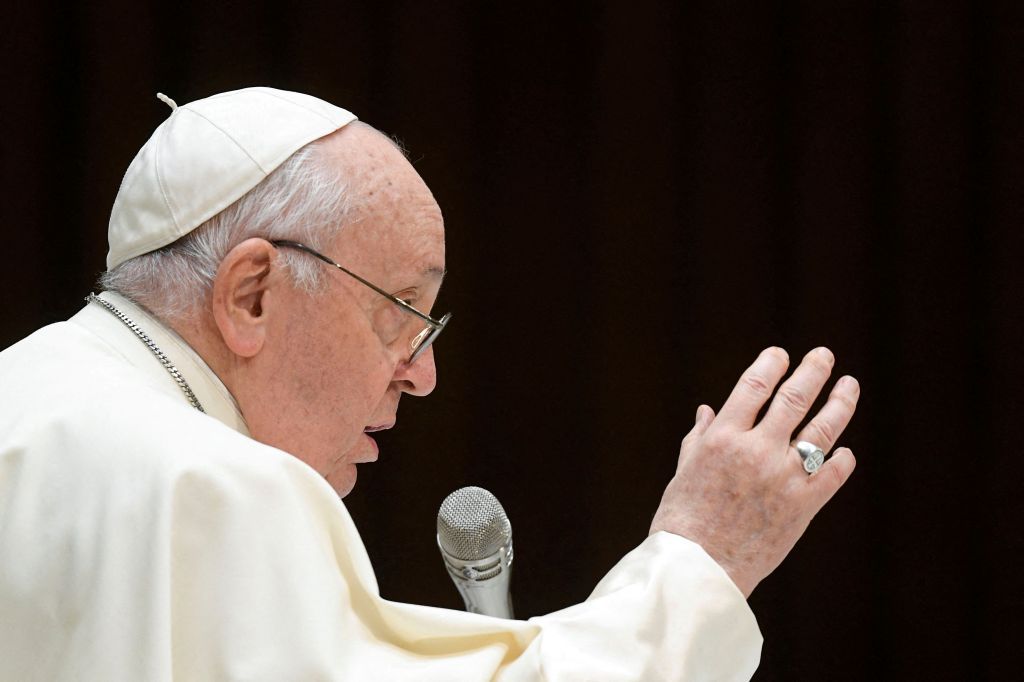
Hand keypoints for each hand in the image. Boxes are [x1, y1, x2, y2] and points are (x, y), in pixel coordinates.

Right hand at [649, 347, 859, 596]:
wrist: (698, 569)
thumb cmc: (683, 520)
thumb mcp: (685, 471)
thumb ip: (699, 437)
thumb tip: (708, 409)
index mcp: (723, 438)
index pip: (753, 386)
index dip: (770, 364)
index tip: (780, 354)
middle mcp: (756, 451)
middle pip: (794, 398)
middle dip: (813, 371)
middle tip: (824, 356)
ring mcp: (783, 479)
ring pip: (822, 431)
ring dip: (840, 403)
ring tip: (849, 386)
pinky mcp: (802, 507)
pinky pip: (832, 474)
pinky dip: (841, 458)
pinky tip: (844, 450)